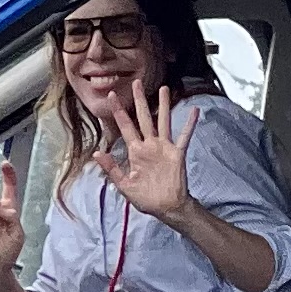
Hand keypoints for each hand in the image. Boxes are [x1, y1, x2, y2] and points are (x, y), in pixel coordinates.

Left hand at [96, 87, 199, 225]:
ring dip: (163, 106)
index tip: (112, 96)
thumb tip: (96, 153)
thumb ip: (111, 168)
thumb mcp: (124, 185)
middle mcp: (149, 145)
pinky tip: (194, 111)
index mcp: (135, 151)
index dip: (118, 111)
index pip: (125, 127)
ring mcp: (164, 148)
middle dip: (139, 100)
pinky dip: (189, 124)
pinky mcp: (177, 154)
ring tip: (164, 89)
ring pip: (163, 121)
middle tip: (136, 83)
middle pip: (143, 118)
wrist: (166, 208)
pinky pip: (184, 136)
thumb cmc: (146, 198)